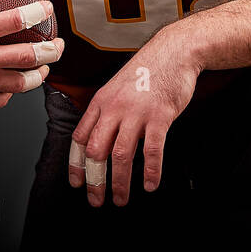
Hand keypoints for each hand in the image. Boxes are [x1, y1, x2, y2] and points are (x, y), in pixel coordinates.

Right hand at [0, 0, 62, 106]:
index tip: (46, 8)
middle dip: (51, 50)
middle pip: (28, 56)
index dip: (37, 13)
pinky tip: (13, 83)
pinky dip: (11, 93)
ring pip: (19, 83)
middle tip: (58, 44)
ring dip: (38, 75)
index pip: (15, 20)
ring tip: (44, 67)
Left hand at [68, 29, 200, 205]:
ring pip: (121, 155)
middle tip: (97, 200)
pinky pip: (152, 150)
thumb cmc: (147, 71)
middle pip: (96, 151)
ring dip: (120, 183)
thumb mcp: (117, 87)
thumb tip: (99, 139)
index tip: (77, 183)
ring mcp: (137, 112)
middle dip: (95, 181)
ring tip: (121, 199)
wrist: (174, 51)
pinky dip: (151, 171)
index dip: (76, 164)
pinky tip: (150, 184)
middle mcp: (115, 108)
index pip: (80, 138)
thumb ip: (107, 111)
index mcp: (101, 102)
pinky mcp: (160, 116)